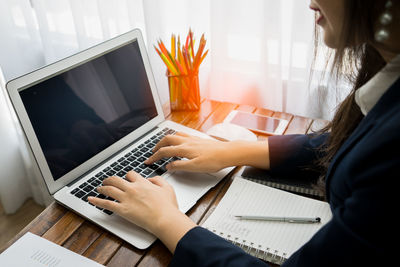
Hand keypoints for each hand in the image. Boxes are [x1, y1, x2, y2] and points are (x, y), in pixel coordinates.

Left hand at [88, 171, 177, 232]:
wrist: (164, 219)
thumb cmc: (167, 206)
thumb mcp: (167, 187)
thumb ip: (158, 180)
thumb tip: (151, 179)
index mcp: (143, 183)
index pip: (130, 174)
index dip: (127, 176)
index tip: (126, 179)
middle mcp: (132, 188)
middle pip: (116, 179)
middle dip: (110, 179)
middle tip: (106, 181)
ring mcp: (126, 199)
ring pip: (109, 189)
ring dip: (102, 187)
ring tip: (99, 188)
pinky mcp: (122, 210)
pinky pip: (106, 203)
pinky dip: (96, 201)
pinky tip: (91, 199)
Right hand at [145, 132, 270, 171]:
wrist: (228, 153)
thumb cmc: (214, 160)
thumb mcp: (195, 167)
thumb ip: (180, 166)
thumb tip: (168, 166)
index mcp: (184, 149)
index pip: (164, 151)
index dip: (154, 156)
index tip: (148, 161)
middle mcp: (187, 141)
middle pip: (167, 139)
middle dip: (157, 145)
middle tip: (152, 152)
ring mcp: (192, 139)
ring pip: (174, 135)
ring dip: (166, 140)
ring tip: (163, 146)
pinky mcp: (198, 139)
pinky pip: (182, 135)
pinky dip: (175, 138)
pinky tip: (179, 142)